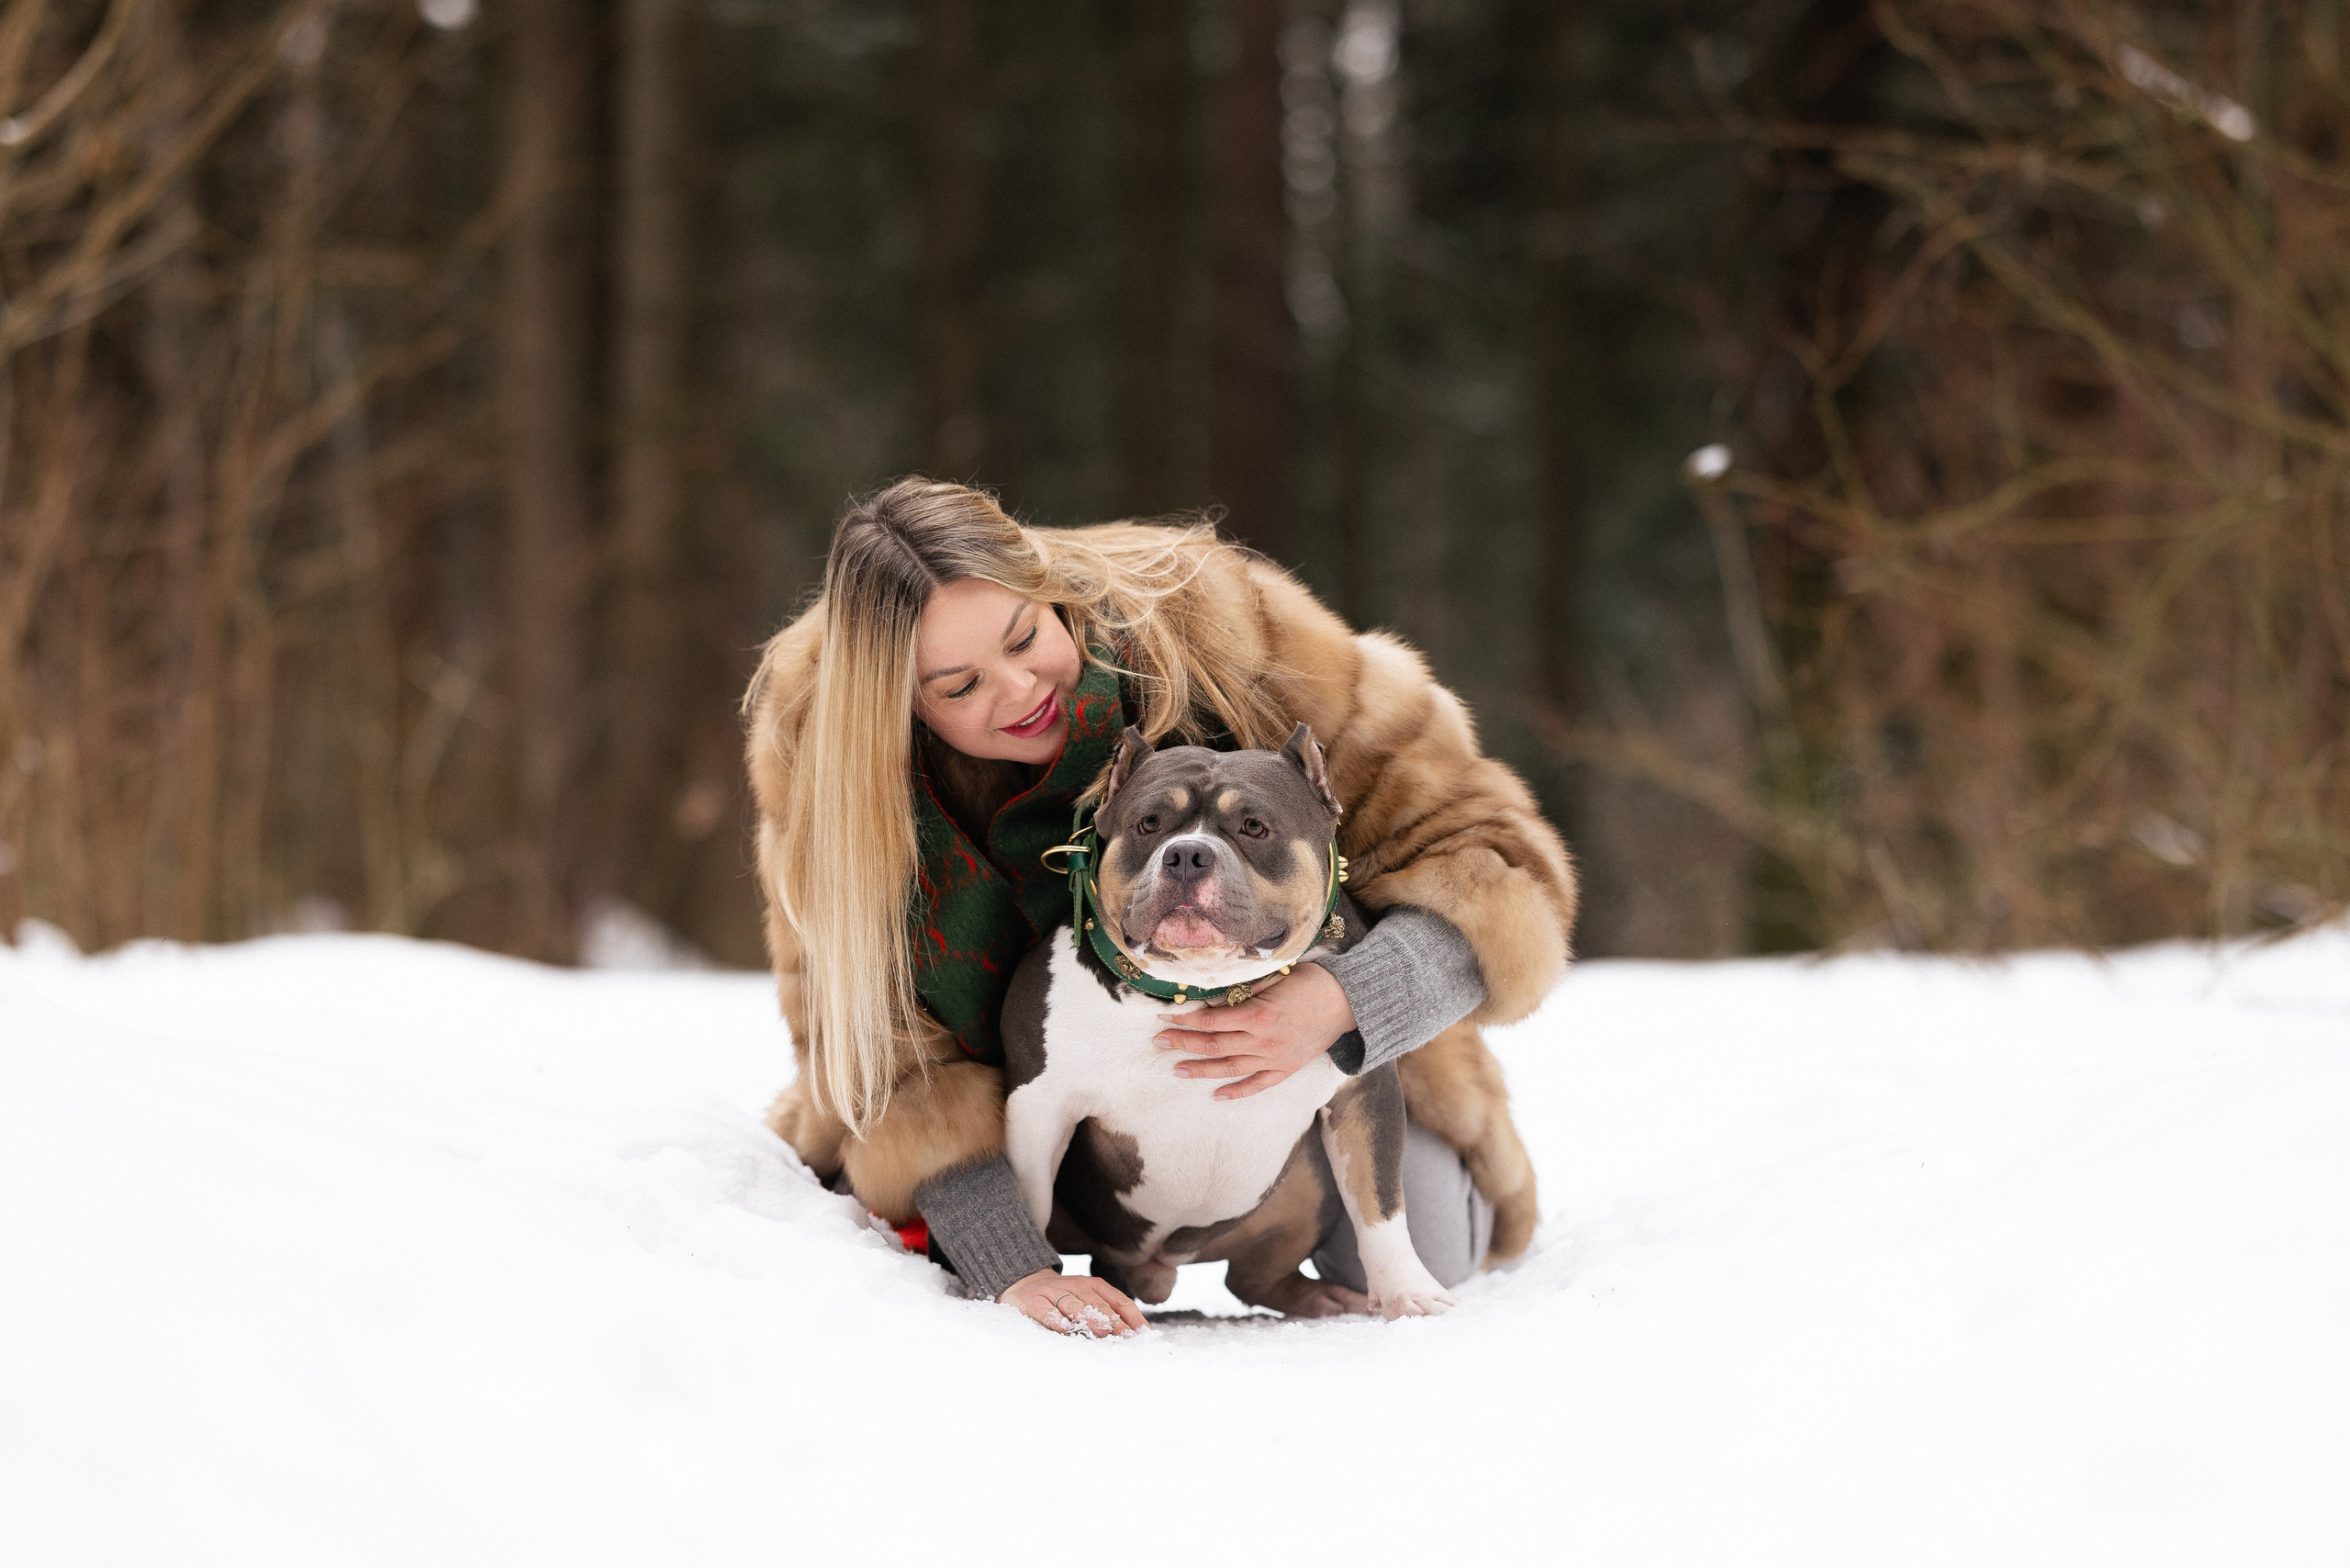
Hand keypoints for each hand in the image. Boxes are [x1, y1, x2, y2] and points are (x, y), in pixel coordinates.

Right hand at [999, 1269, 1145, 1336]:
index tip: (1142, 1334)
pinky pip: (1045, 1310)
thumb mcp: (1085, 1299)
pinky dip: (1055, 1319)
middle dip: (1113, 1320)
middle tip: (1125, 1336)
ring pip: (1073, 1305)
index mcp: (1093, 1285)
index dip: (1131, 1316)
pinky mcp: (1032, 1300)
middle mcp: (1075, 1285)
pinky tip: (1064, 1329)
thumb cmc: (1062, 1298)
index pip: (1117, 1300)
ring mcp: (1053, 1292)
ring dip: (1088, 1318)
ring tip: (1100, 1331)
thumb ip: (1106, 1313)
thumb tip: (1132, 1334)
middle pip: (1097, 1304)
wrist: (1023, 1281)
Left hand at [1152, 962, 1358, 1100]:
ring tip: (1177, 1070)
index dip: (1183, 1020)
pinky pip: (1258, 1084)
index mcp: (1257, 1014)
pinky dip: (1237, 1092)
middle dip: (1182, 1043)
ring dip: (1200, 1069)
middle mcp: (1262, 1041)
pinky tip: (1218, 1095)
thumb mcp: (1274, 976)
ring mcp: (1274, 1058)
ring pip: (1229, 1068)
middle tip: (1159, 1043)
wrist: (1349, 1001)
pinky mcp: (1286, 1068)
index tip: (1163, 1017)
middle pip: (1212, 1045)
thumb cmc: (1312, 982)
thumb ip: (1243, 990)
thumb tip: (1213, 999)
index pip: (1210, 1021)